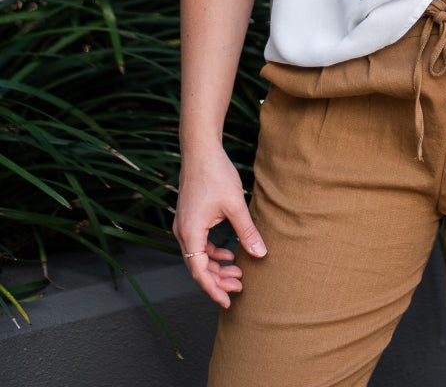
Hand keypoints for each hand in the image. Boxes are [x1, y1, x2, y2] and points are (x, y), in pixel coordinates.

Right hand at [174, 148, 266, 307]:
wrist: (200, 149)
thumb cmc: (215, 174)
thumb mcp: (235, 205)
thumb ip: (247, 232)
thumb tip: (259, 254)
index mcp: (190, 232)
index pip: (199, 272)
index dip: (213, 289)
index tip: (228, 301)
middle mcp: (182, 232)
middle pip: (198, 267)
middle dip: (218, 279)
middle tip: (240, 287)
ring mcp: (184, 224)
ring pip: (198, 256)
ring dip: (217, 266)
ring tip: (238, 272)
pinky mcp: (189, 217)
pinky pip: (199, 243)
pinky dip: (213, 252)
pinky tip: (230, 252)